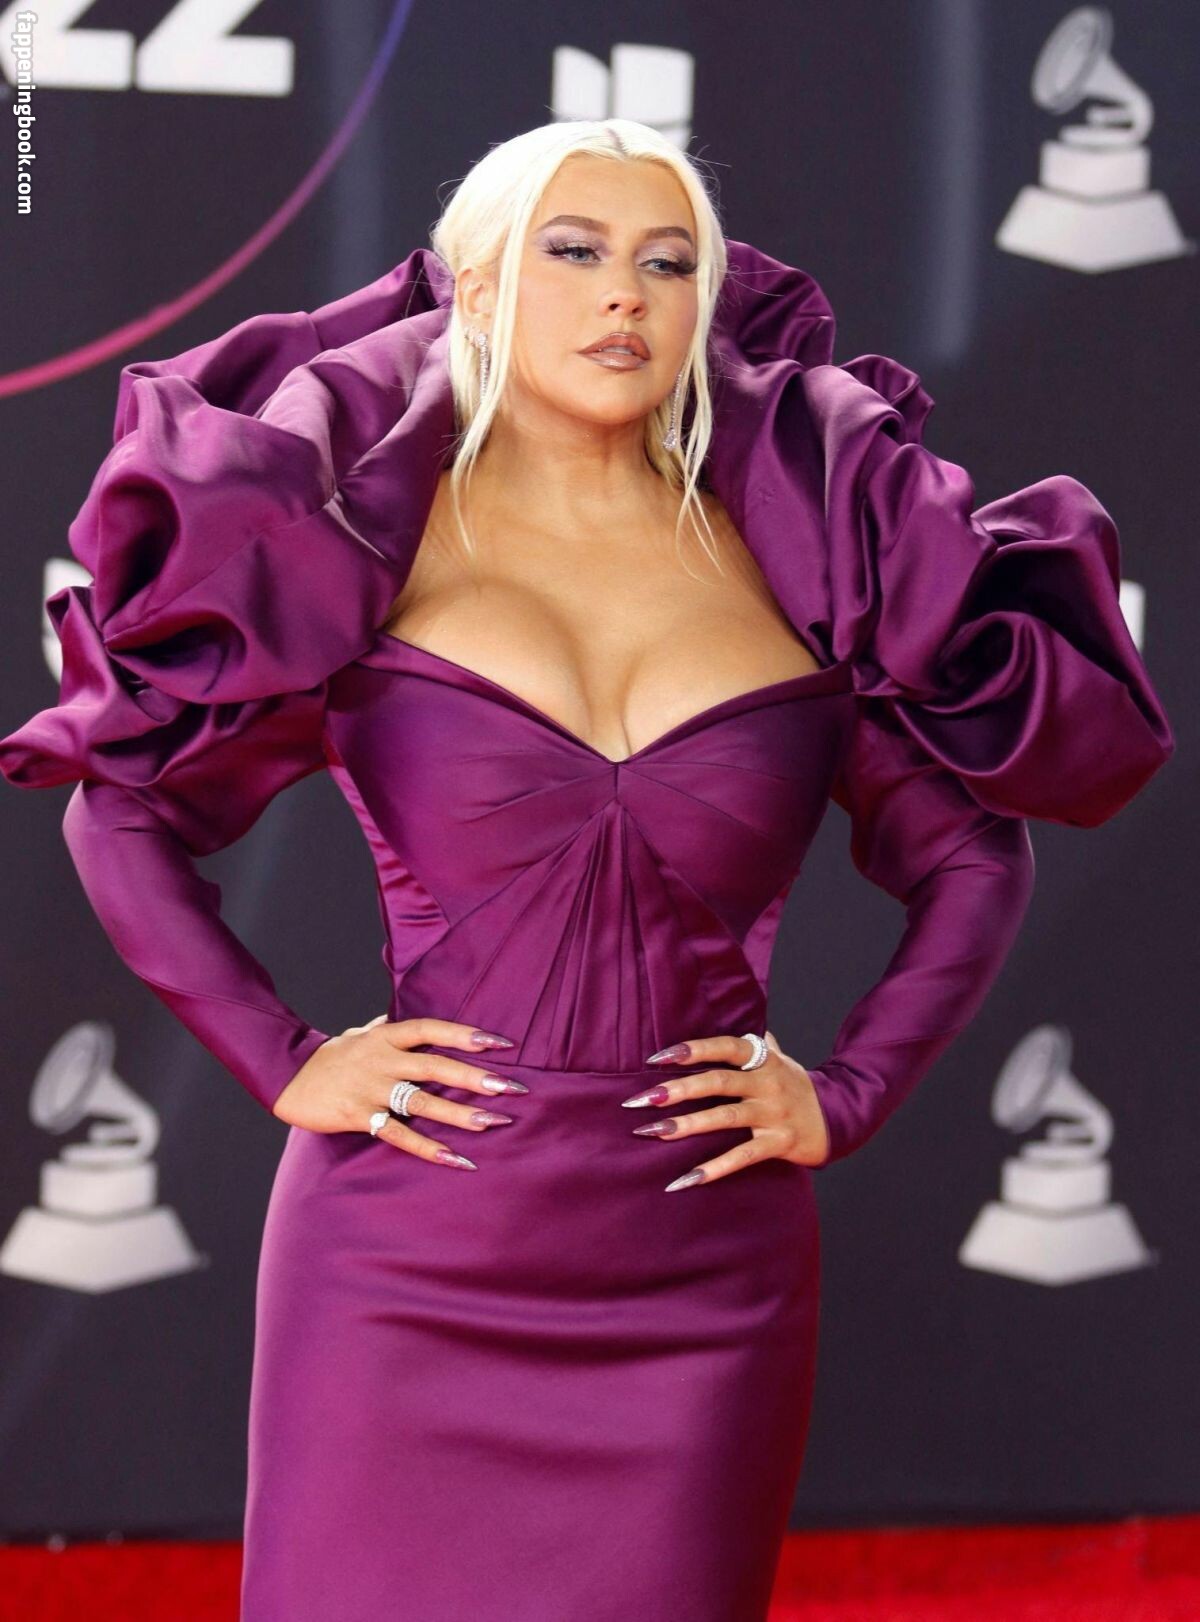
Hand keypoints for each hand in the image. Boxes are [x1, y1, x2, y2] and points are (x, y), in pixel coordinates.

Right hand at [270, 1015, 526, 1169]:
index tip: (501, 1043)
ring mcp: (371, 1088)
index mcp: (385, 1035)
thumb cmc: (329, 1056)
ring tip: (494, 1122)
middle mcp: (382, 1059)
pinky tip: (455, 1158)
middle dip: (475, 1077)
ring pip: (422, 1101)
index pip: (432, 1029)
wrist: (286, 1076)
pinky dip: (428, 1148)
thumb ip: (384, 1028)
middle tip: (512, 1087)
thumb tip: (396, 1017)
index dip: (466, 1035)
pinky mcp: (360, 1115)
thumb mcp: (357, 1034)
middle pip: (435, 1066)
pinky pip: (399, 1134)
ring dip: (460, 1114)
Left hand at [619, 1028, 830, 1188]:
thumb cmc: (798, 1086)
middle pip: (718, 1082)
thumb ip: (756, 1043)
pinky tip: (684, 1179)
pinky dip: (713, 1169)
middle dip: (677, 1091)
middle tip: (640, 1100)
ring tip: (652, 1133)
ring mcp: (774, 1114)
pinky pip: (742, 1157)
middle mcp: (768, 1083)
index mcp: (764, 1060)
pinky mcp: (779, 1143)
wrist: (839, 1119)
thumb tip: (736, 1022)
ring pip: (725, 1119)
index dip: (692, 1050)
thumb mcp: (781, 1059)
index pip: (725, 1048)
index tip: (657, 1058)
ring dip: (686, 1126)